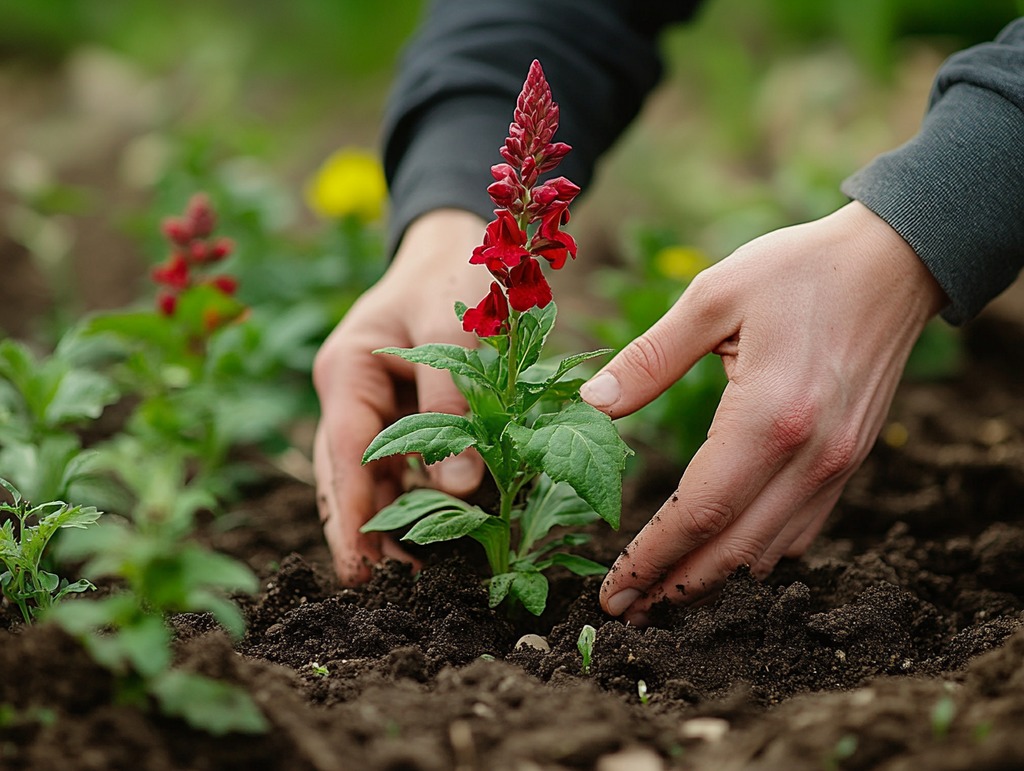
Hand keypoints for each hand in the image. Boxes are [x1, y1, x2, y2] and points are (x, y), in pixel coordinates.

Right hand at [313, 209, 489, 582]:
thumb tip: (461, 487)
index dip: (350, 515)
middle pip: (343, 475)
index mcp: (348, 368)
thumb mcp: (457, 328)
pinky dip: (412, 498)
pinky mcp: (398, 413)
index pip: (344, 453)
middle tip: (384, 595)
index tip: (357, 570)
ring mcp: (370, 405)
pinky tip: (432, 534)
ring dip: (385, 524)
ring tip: (411, 580)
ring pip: (369, 476)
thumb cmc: (456, 274)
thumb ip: (455, 406)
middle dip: (361, 533)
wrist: (459, 242)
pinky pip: (398, 464)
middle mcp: (350, 394)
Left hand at [584, 202, 946, 623]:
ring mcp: (837, 464)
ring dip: (714, 582)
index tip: (612, 589)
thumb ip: (650, 357)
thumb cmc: (798, 272)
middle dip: (673, 587)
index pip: (700, 512)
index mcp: (770, 415)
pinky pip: (799, 530)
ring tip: (662, 596)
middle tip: (624, 611)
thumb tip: (591, 405)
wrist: (893, 264)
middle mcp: (810, 456)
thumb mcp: (714, 296)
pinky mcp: (849, 461)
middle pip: (734, 550)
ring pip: (769, 552)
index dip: (652, 557)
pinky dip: (756, 557)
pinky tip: (722, 559)